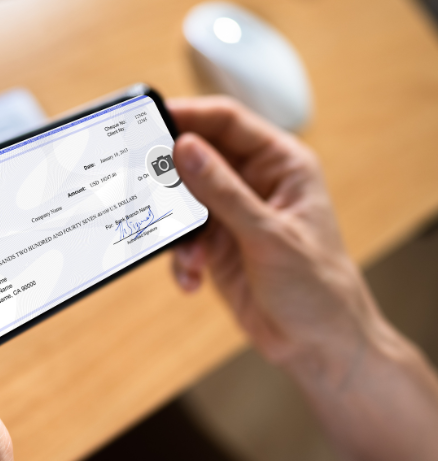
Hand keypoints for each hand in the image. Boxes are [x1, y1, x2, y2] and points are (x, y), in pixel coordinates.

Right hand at [169, 97, 380, 370]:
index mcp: (281, 165)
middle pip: (199, 157)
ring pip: (185, 200)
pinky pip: (184, 237)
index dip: (190, 116)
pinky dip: (182, 257)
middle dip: (173, 177)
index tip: (153, 119)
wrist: (316, 344)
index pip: (228, 123)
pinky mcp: (218, 244)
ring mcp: (234, 214)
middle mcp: (255, 183)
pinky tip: (193, 278)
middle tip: (144, 185)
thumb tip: (185, 149)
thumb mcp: (268, 236)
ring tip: (190, 256)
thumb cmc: (316, 287)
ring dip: (179, 230)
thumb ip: (223, 191)